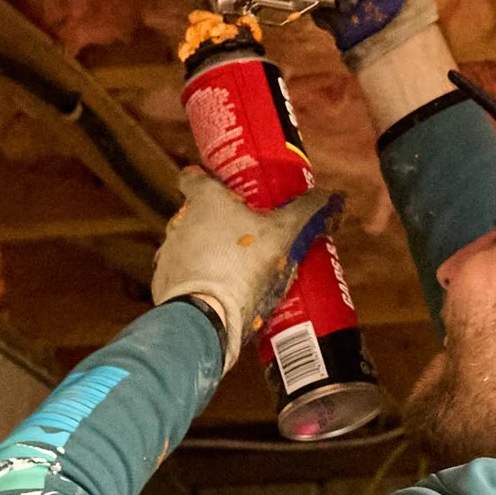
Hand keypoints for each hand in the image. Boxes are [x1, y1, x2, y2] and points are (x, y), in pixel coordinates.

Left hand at [151, 168, 343, 368]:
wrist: (207, 316)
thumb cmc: (243, 266)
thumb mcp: (286, 234)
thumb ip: (308, 210)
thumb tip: (333, 195)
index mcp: (204, 201)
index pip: (192, 177)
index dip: (206, 180)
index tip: (223, 190)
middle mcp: (179, 223)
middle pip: (195, 215)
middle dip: (216, 224)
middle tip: (245, 238)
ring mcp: (168, 255)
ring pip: (188, 248)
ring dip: (206, 256)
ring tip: (235, 273)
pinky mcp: (163, 284)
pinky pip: (182, 279)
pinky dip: (197, 284)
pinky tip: (218, 296)